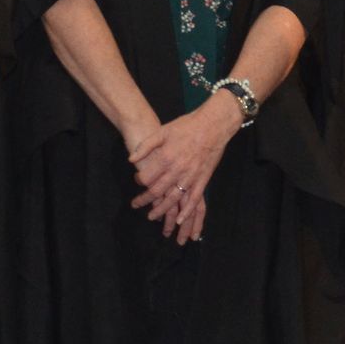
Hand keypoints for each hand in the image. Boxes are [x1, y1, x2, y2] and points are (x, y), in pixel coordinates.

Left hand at [128, 98, 237, 244]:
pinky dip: (187, 211)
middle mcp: (177, 170)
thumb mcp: (163, 131)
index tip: (137, 180)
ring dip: (162, 210)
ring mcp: (191, 176)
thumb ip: (146, 146)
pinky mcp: (203, 179)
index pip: (147, 177)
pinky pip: (194, 199)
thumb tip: (131, 159)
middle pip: (157, 191)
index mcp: (166, 158)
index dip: (139, 181)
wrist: (213, 124)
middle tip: (136, 205)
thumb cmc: (187, 126)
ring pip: (173, 199)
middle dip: (144, 200)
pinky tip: (180, 220)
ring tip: (152, 217)